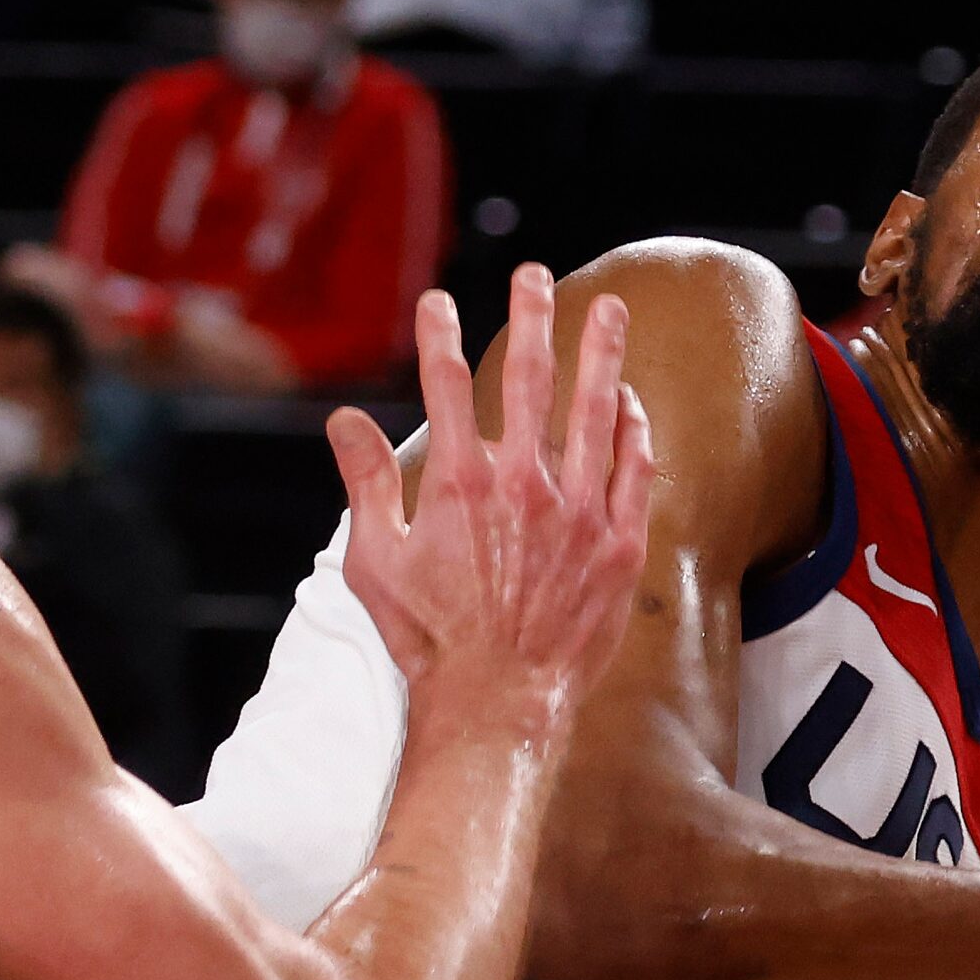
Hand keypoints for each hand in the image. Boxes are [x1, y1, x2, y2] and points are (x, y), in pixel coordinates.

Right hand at [328, 263, 655, 730]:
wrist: (497, 705)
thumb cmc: (429, 638)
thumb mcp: (373, 561)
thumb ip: (365, 482)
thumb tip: (343, 420)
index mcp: (459, 484)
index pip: (445, 385)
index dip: (439, 335)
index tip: (439, 300)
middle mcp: (524, 486)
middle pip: (529, 378)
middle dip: (531, 316)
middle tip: (535, 275)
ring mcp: (579, 513)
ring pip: (596, 411)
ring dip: (601, 352)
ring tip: (610, 309)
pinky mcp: (620, 546)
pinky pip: (636, 469)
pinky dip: (633, 428)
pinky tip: (630, 401)